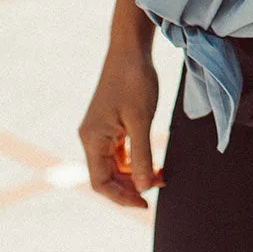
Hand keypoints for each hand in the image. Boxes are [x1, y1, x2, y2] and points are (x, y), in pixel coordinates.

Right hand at [78, 48, 165, 208]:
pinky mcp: (109, 124)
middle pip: (107, 176)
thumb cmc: (134, 81)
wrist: (130, 49)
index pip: (101, 183)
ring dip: (135, 174)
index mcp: (93, 139)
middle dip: (132, 186)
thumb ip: (142, 157)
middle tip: (160, 185)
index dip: (122, 198)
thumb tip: (144, 188)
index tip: (145, 202)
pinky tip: (153, 161)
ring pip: (114, 165)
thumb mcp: (141, 121)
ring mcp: (99, 130)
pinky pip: (119, 152)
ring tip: (161, 175)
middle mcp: (91, 137)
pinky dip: (135, 160)